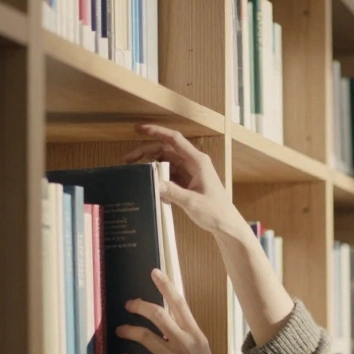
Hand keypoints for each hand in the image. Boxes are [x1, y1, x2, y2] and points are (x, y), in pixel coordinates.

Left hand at [116, 267, 234, 353]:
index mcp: (197, 335)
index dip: (166, 285)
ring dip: (128, 330)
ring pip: (144, 335)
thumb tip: (170, 332)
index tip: (154, 272)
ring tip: (121, 330)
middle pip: (157, 313)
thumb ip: (188, 342)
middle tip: (129, 304)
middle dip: (139, 305)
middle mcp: (186, 343)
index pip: (180, 303)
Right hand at [122, 124, 241, 234]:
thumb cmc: (215, 212)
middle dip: (146, 151)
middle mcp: (193, 163)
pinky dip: (158, 176)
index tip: (139, 129)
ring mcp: (190, 172)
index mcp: (197, 161)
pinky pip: (169, 174)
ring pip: (166, 162)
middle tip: (127, 159)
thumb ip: (173, 192)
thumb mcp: (192, 202)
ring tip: (134, 171)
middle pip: (165, 150)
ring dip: (150, 164)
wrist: (226, 224)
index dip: (156, 132)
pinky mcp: (187, 182)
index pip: (174, 140)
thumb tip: (154, 182)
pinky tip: (149, 184)